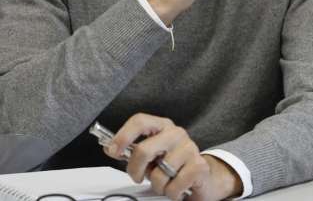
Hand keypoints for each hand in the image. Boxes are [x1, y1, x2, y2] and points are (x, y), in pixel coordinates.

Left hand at [105, 113, 242, 200]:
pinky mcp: (199, 166)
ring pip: (158, 174)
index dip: (123, 136)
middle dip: (135, 170)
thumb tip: (109, 147)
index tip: (113, 151)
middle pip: (144, 150)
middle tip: (138, 176)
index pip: (139, 121)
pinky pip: (174, 186)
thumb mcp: (151, 155)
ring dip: (157, 185)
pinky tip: (177, 188)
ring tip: (165, 182)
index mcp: (163, 126)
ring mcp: (190, 148)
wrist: (202, 177)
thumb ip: (132, 150)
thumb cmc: (173, 165)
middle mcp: (176, 133)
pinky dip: (171, 193)